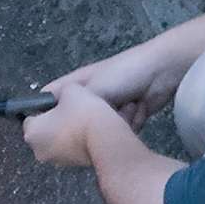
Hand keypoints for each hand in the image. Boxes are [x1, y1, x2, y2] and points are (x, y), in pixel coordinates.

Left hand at [23, 83, 125, 166]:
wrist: (107, 138)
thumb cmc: (85, 114)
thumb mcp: (70, 89)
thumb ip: (59, 92)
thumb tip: (62, 95)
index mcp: (31, 133)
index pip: (30, 115)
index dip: (43, 106)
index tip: (56, 102)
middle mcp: (38, 150)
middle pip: (42, 129)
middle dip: (53, 120)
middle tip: (69, 109)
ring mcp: (56, 160)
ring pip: (56, 140)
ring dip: (64, 131)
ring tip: (81, 119)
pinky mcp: (72, 165)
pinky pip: (69, 148)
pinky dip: (75, 140)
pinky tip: (87, 130)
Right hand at [49, 39, 188, 130]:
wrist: (162, 71)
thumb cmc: (122, 74)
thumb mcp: (94, 88)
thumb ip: (76, 107)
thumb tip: (62, 126)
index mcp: (75, 85)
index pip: (48, 99)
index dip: (42, 115)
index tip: (46, 131)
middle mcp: (88, 97)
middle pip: (77, 121)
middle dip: (89, 125)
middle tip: (98, 123)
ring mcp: (108, 108)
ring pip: (100, 130)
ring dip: (115, 121)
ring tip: (127, 106)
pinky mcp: (125, 118)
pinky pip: (119, 132)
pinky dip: (130, 123)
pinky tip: (138, 110)